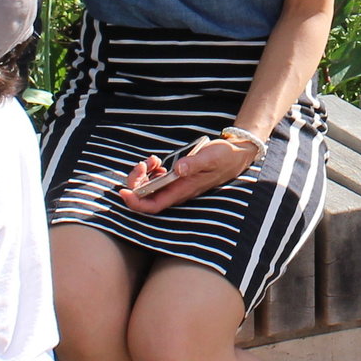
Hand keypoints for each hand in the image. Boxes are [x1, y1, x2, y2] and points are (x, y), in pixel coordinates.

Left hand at [119, 133, 259, 214]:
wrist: (237, 154)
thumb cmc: (224, 157)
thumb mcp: (210, 157)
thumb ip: (193, 164)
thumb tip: (178, 169)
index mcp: (183, 190)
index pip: (153, 205)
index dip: (135, 203)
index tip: (123, 191)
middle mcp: (177, 191)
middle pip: (147, 197)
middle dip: (136, 183)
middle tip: (140, 165)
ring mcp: (176, 185)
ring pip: (150, 188)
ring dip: (143, 176)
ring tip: (150, 160)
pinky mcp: (177, 177)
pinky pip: (157, 179)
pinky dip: (151, 171)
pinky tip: (155, 161)